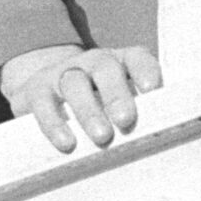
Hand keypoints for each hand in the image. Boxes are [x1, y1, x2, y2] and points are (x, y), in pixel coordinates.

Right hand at [0, 45, 162, 153]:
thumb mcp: (115, 102)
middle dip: (117, 93)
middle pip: (105, 68)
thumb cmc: (93, 103)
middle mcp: (91, 62)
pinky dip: (54, 123)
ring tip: (102, 137)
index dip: (145, 70)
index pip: (136, 57)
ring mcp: (62, 73)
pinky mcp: (36, 91)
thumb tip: (164, 141)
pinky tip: (66, 143)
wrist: (42, 90)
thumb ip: (138, 112)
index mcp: (118, 62)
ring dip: (89, 111)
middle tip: (126, 120)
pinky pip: (44, 104)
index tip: (152, 89)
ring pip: (75, 83)